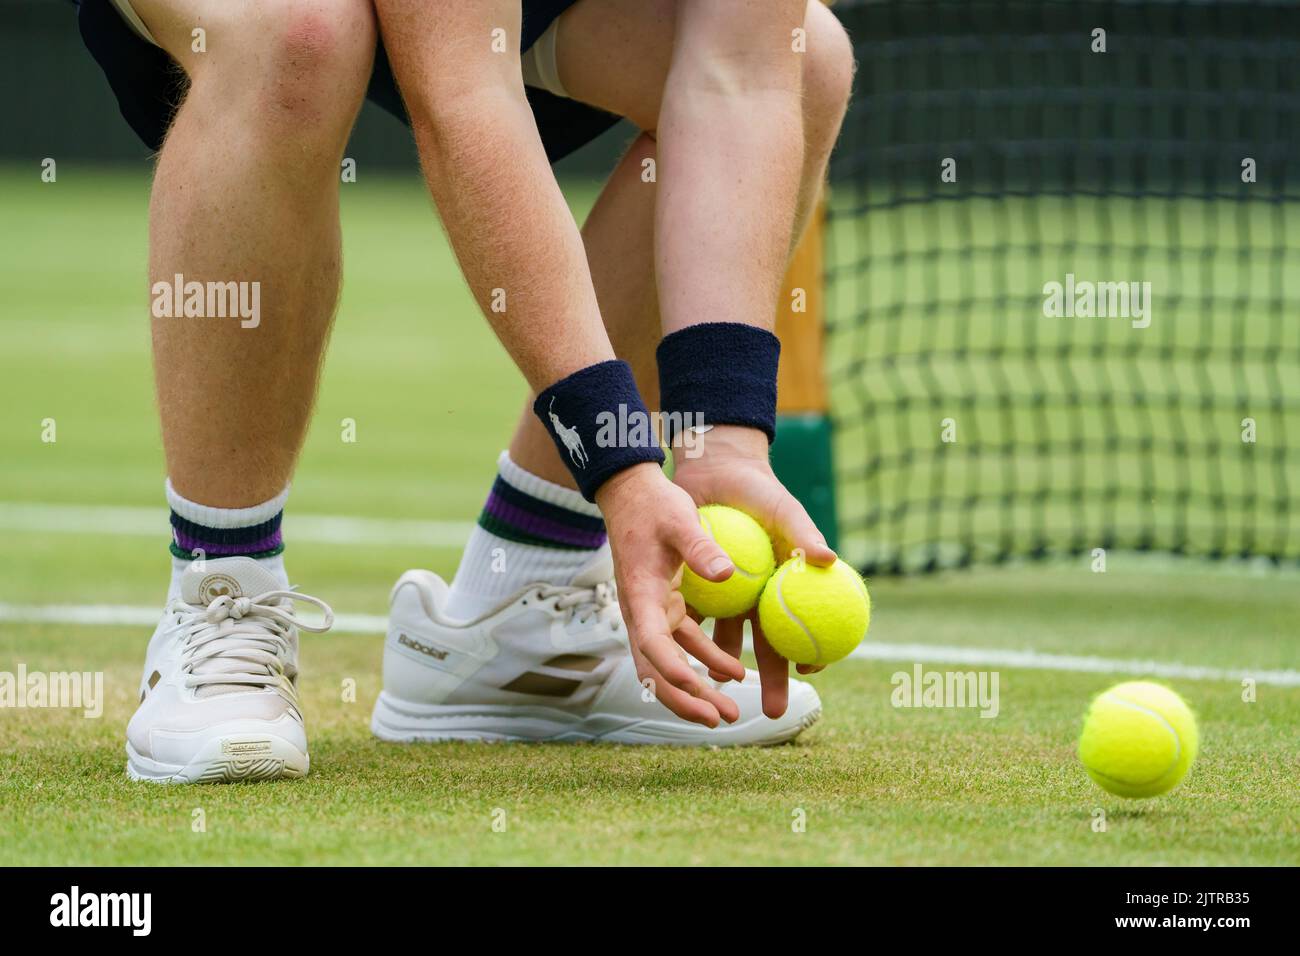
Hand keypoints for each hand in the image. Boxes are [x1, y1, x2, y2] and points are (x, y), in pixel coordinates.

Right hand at [595, 463, 747, 726]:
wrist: (633, 491)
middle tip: (719, 720)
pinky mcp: (664, 606)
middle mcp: (641, 612)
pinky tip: (735, 672)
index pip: (652, 645)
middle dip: (685, 700)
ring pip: (670, 664)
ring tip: (732, 712)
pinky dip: (706, 661)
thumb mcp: (680, 520)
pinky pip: (684, 643)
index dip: (673, 671)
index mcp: (641, 596)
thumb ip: (701, 548)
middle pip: (655, 670)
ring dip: (698, 689)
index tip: (700, 688)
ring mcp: (651, 612)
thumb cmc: (656, 504)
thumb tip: (727, 574)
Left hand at [671, 425, 837, 716]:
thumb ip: (804, 535)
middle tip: (776, 712)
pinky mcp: (694, 587)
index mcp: (782, 585)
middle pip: (765, 647)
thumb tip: (829, 560)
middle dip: (771, 681)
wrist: (716, 469)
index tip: (813, 670)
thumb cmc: (760, 491)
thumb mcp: (784, 511)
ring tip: (725, 701)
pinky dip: (691, 641)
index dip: (810, 652)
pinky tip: (686, 665)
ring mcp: (723, 595)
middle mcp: (754, 597)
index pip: (801, 627)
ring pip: (725, 641)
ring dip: (724, 670)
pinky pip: (692, 617)